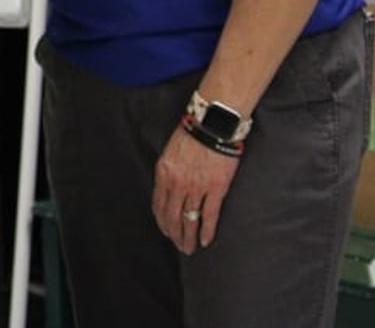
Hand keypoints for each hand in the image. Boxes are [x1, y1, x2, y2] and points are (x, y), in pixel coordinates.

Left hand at [152, 125, 239, 253]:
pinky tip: (205, 241)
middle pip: (172, 216)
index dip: (162, 221)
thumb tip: (168, 191)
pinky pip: (209, 215)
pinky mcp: (216, 188)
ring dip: (189, 237)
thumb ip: (168, 172)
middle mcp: (177, 182)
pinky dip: (206, 230)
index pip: (159, 204)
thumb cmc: (192, 134)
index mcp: (163, 172)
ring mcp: (196, 187)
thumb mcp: (170, 152)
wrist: (212, 124)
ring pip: (189, 219)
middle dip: (175, 234)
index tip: (166, 231)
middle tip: (180, 246)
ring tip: (190, 248)